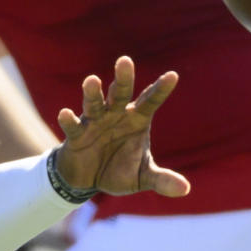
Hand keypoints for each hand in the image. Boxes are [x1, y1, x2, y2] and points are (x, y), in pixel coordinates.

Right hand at [54, 56, 189, 197]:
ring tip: (92, 80)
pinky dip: (69, 119)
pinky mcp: (76, 135)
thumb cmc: (119, 170)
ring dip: (93, 92)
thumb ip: (161, 180)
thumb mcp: (143, 177)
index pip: (150, 102)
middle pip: (120, 93)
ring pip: (94, 103)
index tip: (173, 75)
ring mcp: (95, 122)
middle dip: (122, 78)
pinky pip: (72, 126)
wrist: (88, 180)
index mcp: (137, 120)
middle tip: (124, 60)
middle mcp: (116, 115)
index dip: (160, 89)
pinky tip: (65, 113)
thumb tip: (185, 189)